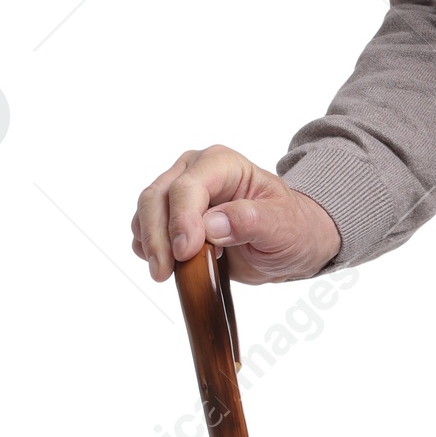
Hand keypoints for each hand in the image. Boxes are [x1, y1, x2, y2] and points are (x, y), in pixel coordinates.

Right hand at [131, 145, 341, 285]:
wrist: (287, 243)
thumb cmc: (290, 228)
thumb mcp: (282, 226)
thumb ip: (250, 221)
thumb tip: (212, 224)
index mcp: (222, 164)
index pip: (188, 187)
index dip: (182, 220)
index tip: (185, 253)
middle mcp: (194, 171)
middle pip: (157, 197)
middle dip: (157, 236)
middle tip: (163, 272)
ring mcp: (178, 192)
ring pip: (146, 212)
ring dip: (150, 244)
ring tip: (165, 273)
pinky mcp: (170, 215)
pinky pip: (145, 228)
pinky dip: (149, 248)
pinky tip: (166, 266)